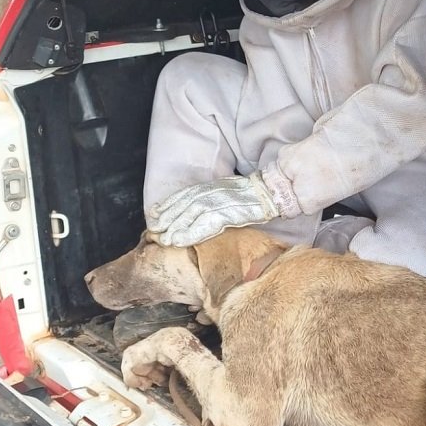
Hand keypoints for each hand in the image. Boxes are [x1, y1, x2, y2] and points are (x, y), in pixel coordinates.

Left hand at [147, 173, 278, 246]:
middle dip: (167, 218)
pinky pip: (206, 224)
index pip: (184, 194)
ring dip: (175, 227)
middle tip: (153, 230)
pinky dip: (191, 233)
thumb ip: (214, 198)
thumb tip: (200, 209)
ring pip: (191, 214)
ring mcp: (221, 201)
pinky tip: (180, 240)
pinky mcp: (230, 213)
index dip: (168, 204)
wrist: (272, 191)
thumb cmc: (254, 195)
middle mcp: (213, 191)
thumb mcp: (229, 191)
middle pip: (184, 205)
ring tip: (164, 239)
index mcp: (213, 185)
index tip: (154, 213)